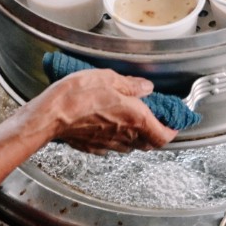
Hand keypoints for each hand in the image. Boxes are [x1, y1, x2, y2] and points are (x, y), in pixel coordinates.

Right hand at [35, 68, 177, 153]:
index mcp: (136, 119)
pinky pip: (111, 147)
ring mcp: (108, 144)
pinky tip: (109, 126)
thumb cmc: (78, 95)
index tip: (174, 124)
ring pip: (131, 146)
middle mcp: (125, 135)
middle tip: (155, 121)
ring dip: (136, 137)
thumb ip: (131, 84)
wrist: (50, 115)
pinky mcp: (93, 148)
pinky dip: (115, 139)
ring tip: (132, 121)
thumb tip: (146, 87)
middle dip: (155, 134)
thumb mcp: (109, 78)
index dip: (172, 131)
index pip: (163, 136)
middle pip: (149, 144)